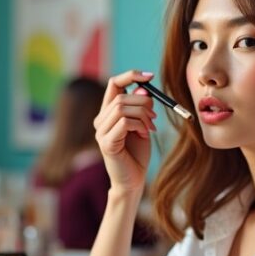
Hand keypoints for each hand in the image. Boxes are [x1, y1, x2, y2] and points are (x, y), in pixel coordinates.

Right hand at [94, 70, 156, 195]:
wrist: (133, 180)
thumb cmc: (137, 153)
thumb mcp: (142, 124)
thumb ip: (141, 107)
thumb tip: (142, 87)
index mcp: (107, 113)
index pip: (114, 83)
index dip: (130, 75)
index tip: (149, 76)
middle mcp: (100, 120)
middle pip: (122, 95)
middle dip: (144, 103)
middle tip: (154, 117)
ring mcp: (101, 132)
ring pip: (122, 107)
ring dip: (142, 115)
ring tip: (149, 128)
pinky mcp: (106, 143)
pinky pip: (124, 122)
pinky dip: (139, 126)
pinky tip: (144, 135)